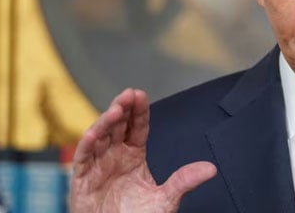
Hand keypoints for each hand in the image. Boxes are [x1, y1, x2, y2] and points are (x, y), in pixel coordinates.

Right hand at [69, 89, 216, 212]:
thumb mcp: (166, 199)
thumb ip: (184, 181)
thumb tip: (211, 168)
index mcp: (134, 155)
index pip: (136, 127)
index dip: (138, 111)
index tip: (140, 94)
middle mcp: (114, 156)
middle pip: (117, 126)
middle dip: (122, 109)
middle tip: (129, 94)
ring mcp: (98, 167)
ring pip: (99, 137)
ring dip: (105, 122)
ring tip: (117, 109)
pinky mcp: (82, 181)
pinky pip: (83, 159)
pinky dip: (87, 144)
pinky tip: (94, 133)